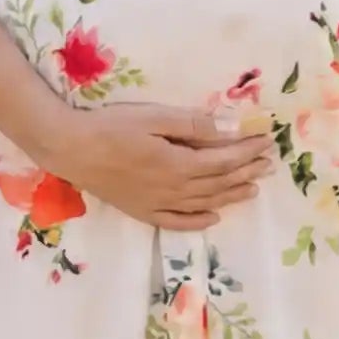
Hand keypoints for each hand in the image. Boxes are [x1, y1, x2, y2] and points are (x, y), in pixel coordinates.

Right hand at [37, 100, 277, 229]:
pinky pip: (176, 222)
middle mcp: (173, 189)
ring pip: (203, 203)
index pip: (223, 160)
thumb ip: (193, 125)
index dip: (247, 152)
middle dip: (246, 172)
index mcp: (177, 163)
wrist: (69, 149)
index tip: (267, 142)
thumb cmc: (110, 126)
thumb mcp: (153, 117)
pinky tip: (213, 218)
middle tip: (268, 164)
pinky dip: (198, 222)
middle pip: (218, 183)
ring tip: (252, 189)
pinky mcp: (142, 211)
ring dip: (230, 196)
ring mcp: (157, 203)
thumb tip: (230, 130)